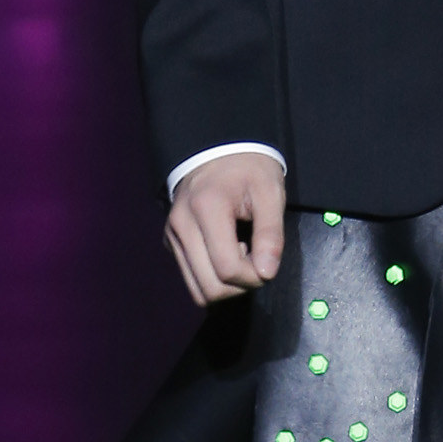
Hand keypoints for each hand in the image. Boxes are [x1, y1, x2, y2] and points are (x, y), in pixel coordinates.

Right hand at [166, 151, 286, 306]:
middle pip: (210, 288)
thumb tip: (266, 272)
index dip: (254, 277)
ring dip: (226, 285)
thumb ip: (271, 234)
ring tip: (240, 255)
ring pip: (198, 291)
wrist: (218, 150)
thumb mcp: (270, 193)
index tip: (267, 261)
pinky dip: (213, 276)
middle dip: (241, 285)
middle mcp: (182, 225)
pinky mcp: (171, 242)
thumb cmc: (248, 169)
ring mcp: (172, 235)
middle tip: (256, 260)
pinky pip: (192, 278)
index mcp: (207, 208)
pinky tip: (226, 252)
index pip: (227, 269)